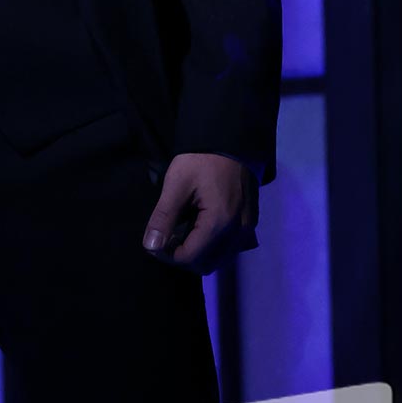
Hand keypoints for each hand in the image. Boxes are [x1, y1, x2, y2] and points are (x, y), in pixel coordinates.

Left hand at [141, 153, 258, 273]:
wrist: (230, 138)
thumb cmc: (201, 159)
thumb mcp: (177, 183)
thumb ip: (164, 217)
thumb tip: (150, 247)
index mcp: (220, 223)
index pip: (189, 258)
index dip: (167, 255)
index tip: (154, 240)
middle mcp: (238, 232)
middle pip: (206, 264)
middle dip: (182, 256)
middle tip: (167, 237)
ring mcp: (247, 228)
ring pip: (219, 259)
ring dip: (198, 253)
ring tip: (182, 232)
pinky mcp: (250, 222)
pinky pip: (230, 248)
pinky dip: (213, 246)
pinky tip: (199, 228)